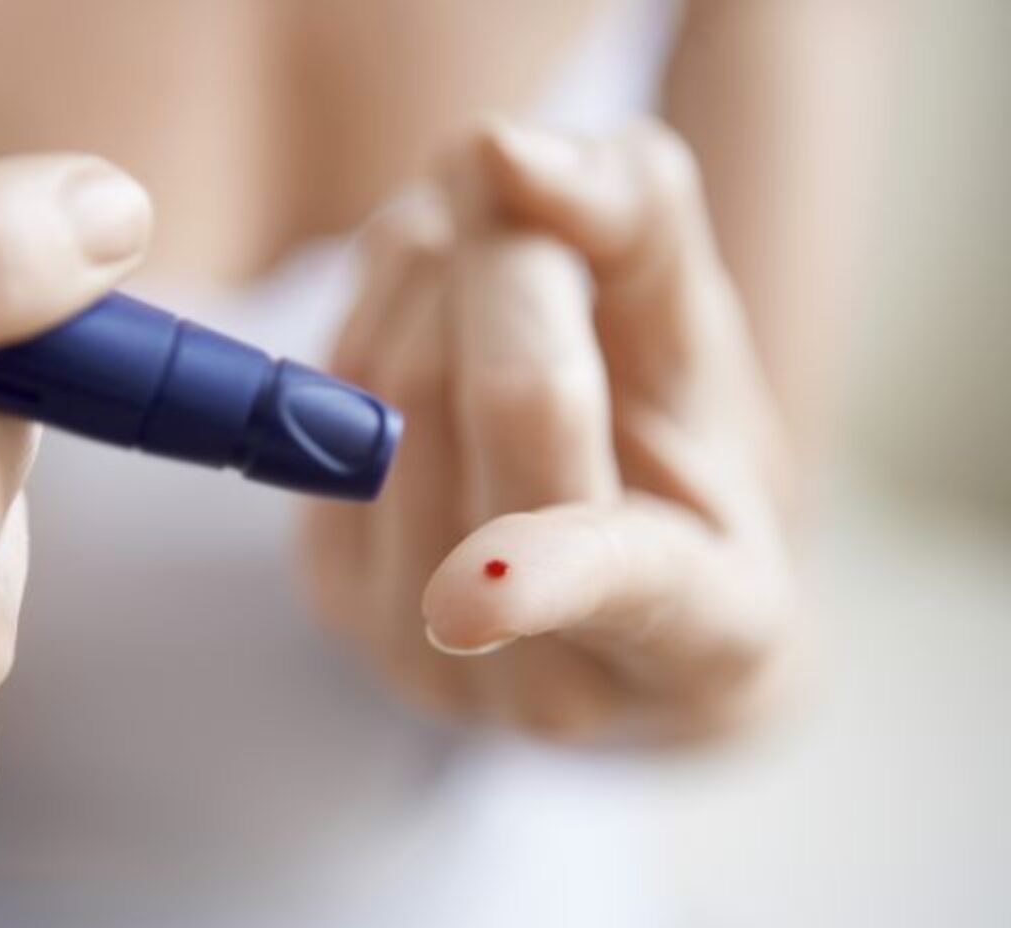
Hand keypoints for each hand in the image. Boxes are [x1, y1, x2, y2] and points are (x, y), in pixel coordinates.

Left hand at [303, 121, 793, 744]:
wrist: (607, 577)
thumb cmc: (682, 455)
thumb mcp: (704, 340)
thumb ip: (638, 228)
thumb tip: (497, 151)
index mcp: (708, 632)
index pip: (627, 586)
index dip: (546, 571)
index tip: (464, 597)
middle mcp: (552, 676)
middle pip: (495, 406)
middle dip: (512, 257)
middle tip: (535, 200)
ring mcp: (424, 654)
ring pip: (392, 385)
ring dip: (437, 268)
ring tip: (495, 266)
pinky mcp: (332, 599)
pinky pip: (320, 399)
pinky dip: (375, 312)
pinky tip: (431, 315)